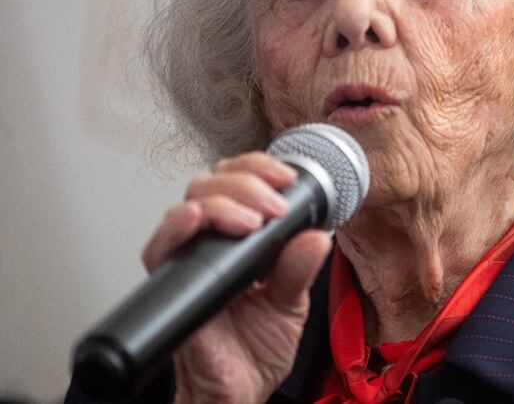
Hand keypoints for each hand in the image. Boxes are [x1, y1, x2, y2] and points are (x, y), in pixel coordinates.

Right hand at [141, 153, 332, 403]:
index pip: (240, 183)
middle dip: (247, 183)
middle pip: (212, 184)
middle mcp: (212, 244)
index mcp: (241, 240)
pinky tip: (196, 221)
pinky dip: (177, 228)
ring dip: (224, 201)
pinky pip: (160, 248)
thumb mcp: (291, 305)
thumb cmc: (255, 350)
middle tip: (274, 207)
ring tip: (253, 221)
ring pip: (189, 204)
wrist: (237, 392)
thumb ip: (300, 270)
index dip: (259, 169)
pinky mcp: (172, 284)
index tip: (286, 178)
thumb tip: (317, 236)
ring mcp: (190, 261)